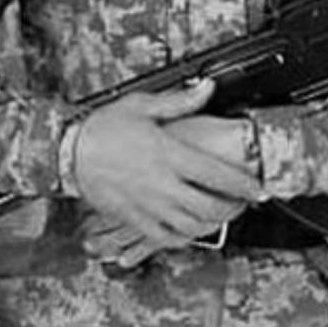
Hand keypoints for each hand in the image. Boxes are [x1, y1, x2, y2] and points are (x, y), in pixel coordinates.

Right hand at [72, 79, 262, 260]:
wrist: (68, 152)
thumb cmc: (103, 128)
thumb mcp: (142, 105)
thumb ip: (180, 101)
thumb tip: (207, 88)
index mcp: (169, 154)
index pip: (218, 175)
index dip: (245, 185)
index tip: (259, 188)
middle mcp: (162, 184)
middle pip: (210, 207)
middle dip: (234, 208)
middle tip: (244, 202)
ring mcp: (148, 205)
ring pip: (191, 226)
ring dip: (214, 224)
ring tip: (223, 215)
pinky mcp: (134, 219)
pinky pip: (165, 238)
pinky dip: (184, 237)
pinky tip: (192, 229)